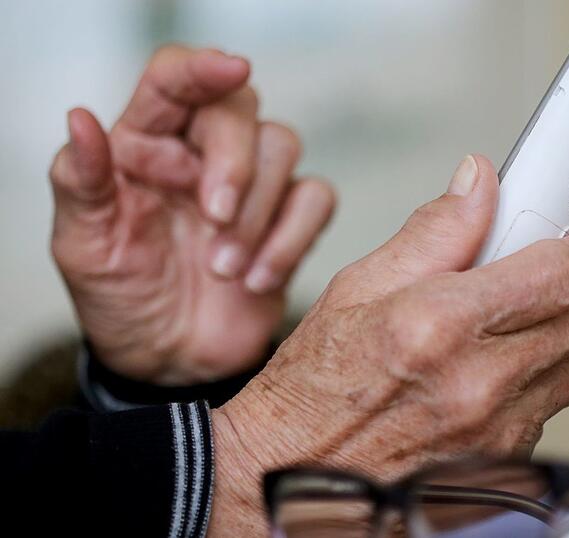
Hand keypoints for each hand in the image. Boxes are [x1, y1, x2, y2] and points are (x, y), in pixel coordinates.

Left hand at [49, 46, 334, 384]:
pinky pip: (316, 199)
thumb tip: (80, 119)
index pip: (174, 80)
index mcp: (145, 144)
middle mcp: (201, 153)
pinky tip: (257, 280)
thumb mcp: (84, 246)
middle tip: (214, 218)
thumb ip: (81, 181)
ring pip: (283, 147)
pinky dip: (292, 239)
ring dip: (258, 213)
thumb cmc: (122, 298)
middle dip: (235, 162)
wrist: (169, 362)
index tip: (230, 68)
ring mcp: (252, 185)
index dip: (202, 67)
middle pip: (240, 108)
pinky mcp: (289, 220)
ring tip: (224, 270)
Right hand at [208, 155, 568, 533]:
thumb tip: (478, 184)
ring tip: (487, 342)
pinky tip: (478, 384)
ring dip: (542, 347)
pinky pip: (545, 413)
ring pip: (567, 370)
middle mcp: (476, 383)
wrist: (294, 472)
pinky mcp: (503, 465)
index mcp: (439, 325)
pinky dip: (525, 392)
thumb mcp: (358, 287)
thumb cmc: (316, 388)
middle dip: (554, 297)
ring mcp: (494, 432)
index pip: (558, 275)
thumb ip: (433, 231)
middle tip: (513, 290)